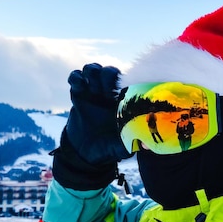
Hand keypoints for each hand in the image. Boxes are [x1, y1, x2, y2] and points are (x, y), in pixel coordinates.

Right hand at [51, 63, 130, 190]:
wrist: (85, 152)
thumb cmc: (109, 148)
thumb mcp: (122, 147)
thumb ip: (132, 143)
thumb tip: (146, 144)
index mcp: (123, 102)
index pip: (127, 81)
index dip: (124, 82)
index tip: (119, 93)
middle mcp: (108, 94)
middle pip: (110, 71)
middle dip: (108, 76)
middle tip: (105, 92)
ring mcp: (92, 92)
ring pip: (93, 69)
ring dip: (92, 73)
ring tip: (92, 88)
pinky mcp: (77, 94)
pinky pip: (76, 77)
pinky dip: (76, 77)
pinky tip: (79, 87)